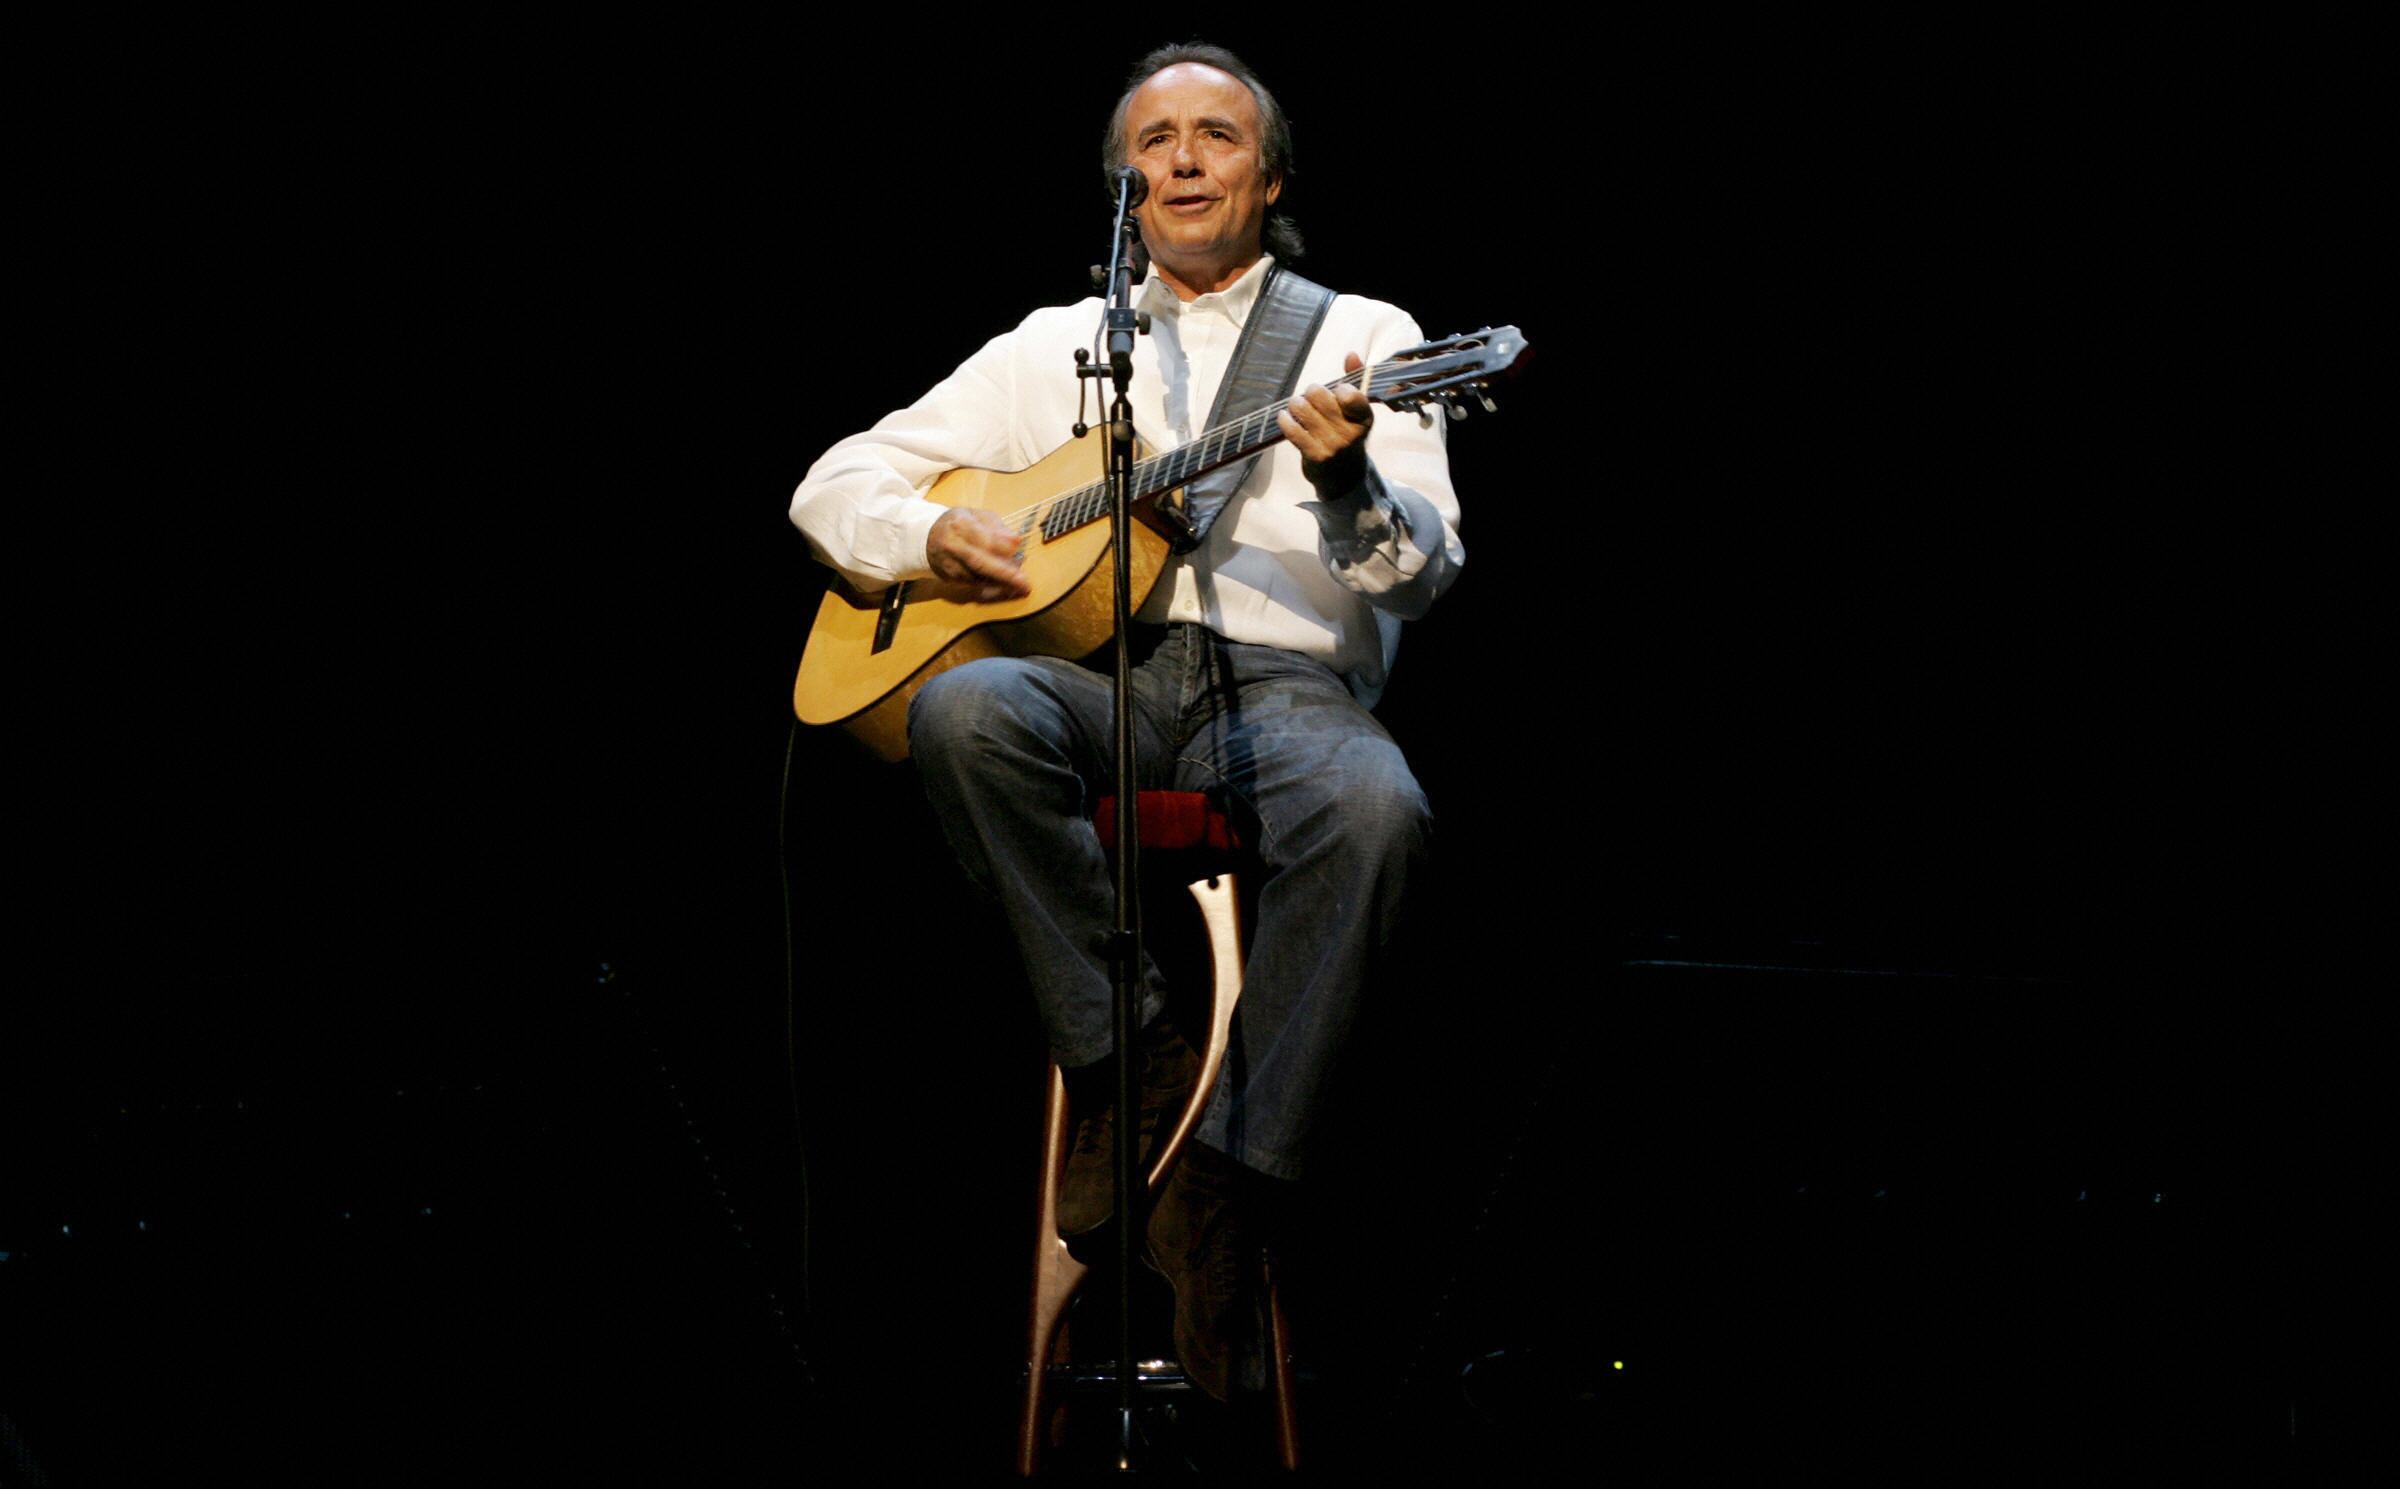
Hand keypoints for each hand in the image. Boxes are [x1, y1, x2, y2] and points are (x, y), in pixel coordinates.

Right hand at [928, 507, 1032, 602]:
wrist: (927, 538)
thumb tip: (1015, 541)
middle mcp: (952, 546)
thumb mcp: (976, 516)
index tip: (1019, 545)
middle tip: (1024, 583)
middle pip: (979, 562)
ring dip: (1001, 582)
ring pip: (978, 577)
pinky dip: (992, 587)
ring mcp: (950, 565)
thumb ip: (996, 526)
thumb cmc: (959, 524)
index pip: (982, 536)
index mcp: (960, 525)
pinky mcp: (950, 579)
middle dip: (1004, 573)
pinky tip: (1006, 587)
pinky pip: (974, 585)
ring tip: (1020, 585)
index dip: (1001, 543)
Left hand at [1280, 352, 1373, 492]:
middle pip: (1318, 395)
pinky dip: (1284, 419)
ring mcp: (1332, 445)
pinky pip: (1292, 429)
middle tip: (1309, 398)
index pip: (1349, 393)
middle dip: (1310, 392)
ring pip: (1301, 408)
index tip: (1334, 394)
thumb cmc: (1347, 434)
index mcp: (1364, 418)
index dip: (1337, 389)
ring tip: (1296, 407)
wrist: (1344, 477)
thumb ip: (1355, 380)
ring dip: (1295, 403)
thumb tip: (1351, 354)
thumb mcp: (1356, 411)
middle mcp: (1351, 432)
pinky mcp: (1315, 455)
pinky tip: (1285, 418)